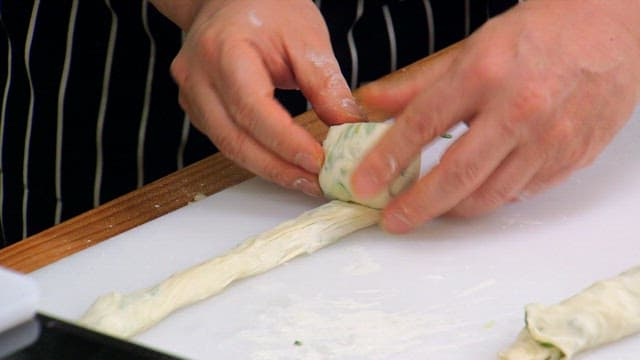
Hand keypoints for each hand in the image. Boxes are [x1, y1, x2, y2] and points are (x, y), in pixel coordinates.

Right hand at [169, 0, 362, 196]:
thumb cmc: (267, 7)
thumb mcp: (306, 38)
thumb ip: (326, 85)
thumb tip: (349, 129)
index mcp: (223, 50)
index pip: (253, 108)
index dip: (286, 142)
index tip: (319, 163)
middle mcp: (197, 76)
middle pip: (235, 138)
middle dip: (279, 168)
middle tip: (317, 184)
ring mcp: (191, 95)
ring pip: (229, 147)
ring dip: (270, 169)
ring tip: (307, 181)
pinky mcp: (197, 108)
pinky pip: (227, 142)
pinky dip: (258, 158)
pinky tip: (286, 166)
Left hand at [352, 0, 639, 232]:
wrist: (610, 29)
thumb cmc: (538, 36)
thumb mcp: (471, 48)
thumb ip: (418, 84)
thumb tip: (371, 104)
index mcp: (484, 74)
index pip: (423, 125)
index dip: (388, 159)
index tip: (365, 184)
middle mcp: (518, 109)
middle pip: (457, 174)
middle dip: (418, 205)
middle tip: (394, 220)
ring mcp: (550, 138)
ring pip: (491, 194)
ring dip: (453, 208)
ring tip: (430, 208)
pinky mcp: (572, 157)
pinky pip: (523, 192)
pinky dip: (493, 197)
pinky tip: (476, 192)